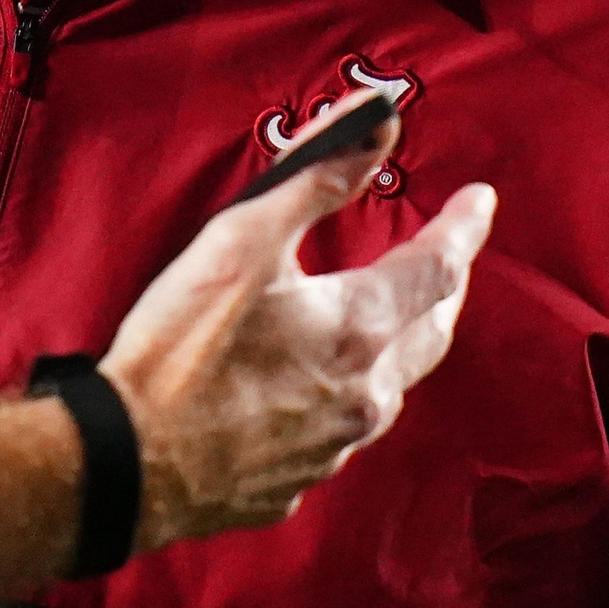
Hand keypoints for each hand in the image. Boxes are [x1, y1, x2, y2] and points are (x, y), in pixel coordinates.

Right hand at [98, 111, 491, 552]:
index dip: (464, 228)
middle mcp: (364, 393)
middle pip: (432, 334)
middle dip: (445, 291)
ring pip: (391, 389)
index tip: (480, 200)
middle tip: (448, 262)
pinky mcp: (297, 481)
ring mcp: (334, 445)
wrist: (128, 461)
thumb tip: (378, 126)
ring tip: (391, 322)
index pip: (439, 268)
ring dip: (400, 347)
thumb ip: (316, 178)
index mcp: (359, 328)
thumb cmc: (179, 348)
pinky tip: (317, 387)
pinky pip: (339, 431)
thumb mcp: (242, 240)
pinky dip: (344, 395)